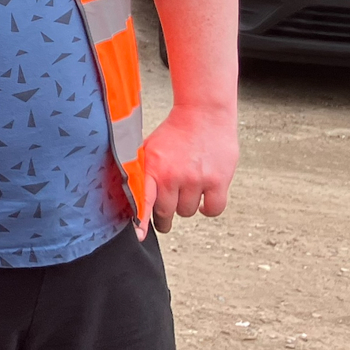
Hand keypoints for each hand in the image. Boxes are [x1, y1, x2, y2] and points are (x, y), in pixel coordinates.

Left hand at [138, 102, 237, 237]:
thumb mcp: (149, 149)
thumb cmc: (174, 132)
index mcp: (152, 168)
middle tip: (167, 211)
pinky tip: (204, 197)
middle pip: (167, 213)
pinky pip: (212, 209)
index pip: (144, 201)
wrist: (203, 114)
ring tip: (187, 188)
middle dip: (165, 215)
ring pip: (188, 212)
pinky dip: (208, 208)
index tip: (139, 236)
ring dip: (187, 205)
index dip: (141, 221)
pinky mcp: (218, 181)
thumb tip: (130, 194)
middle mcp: (173, 176)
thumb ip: (142, 172)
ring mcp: (196, 180)